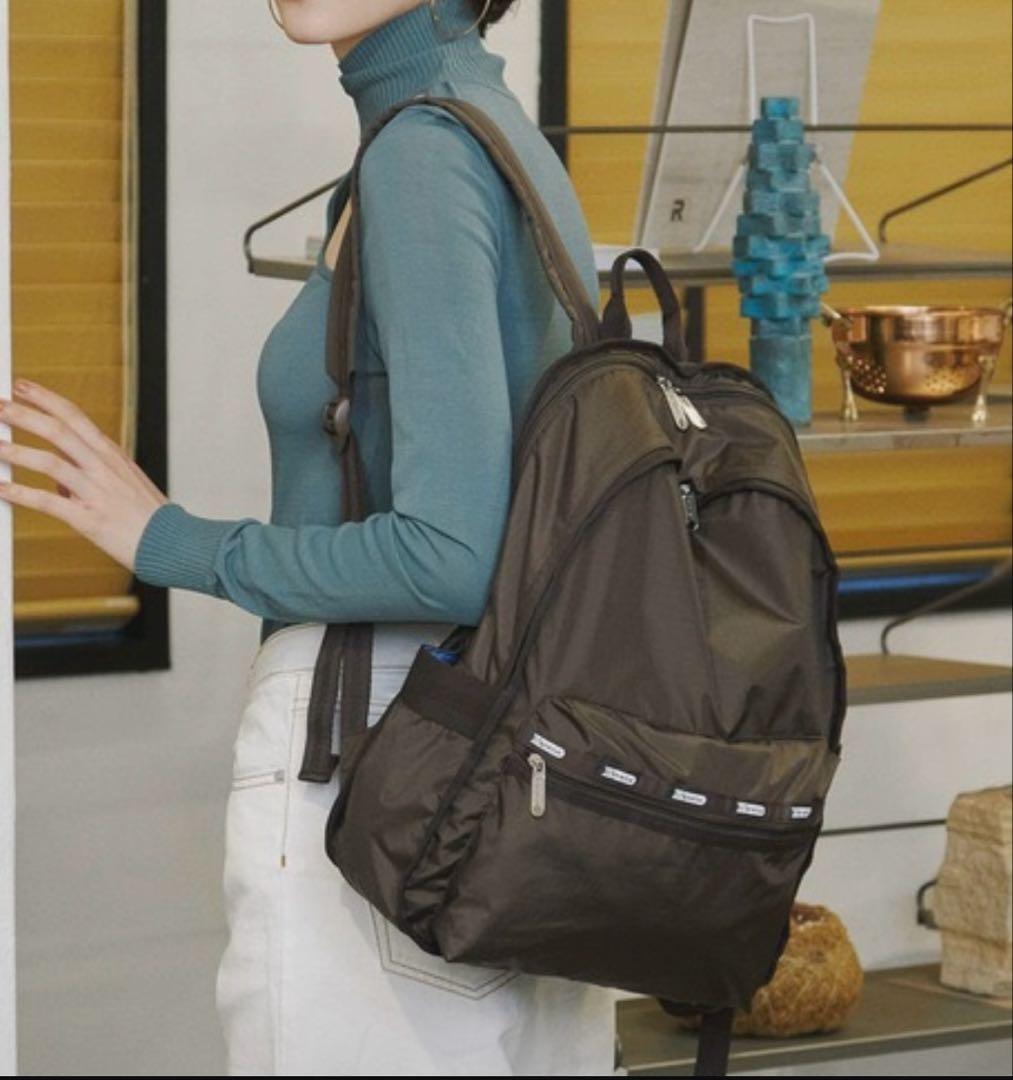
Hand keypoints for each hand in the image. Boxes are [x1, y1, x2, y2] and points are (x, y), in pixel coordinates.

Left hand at [0, 379, 168, 571]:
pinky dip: (21, 494)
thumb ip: (90, 475)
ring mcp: (97, 491)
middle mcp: (104, 467)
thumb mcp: (125, 484)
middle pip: (59, 430)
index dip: (45, 398)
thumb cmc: (149, 516)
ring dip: (16, 452)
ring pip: (51, 462)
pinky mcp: (89, 518)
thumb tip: (57, 482)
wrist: (173, 542)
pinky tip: (1, 489)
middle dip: (23, 415)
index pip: (74, 415)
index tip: (21, 385)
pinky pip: (49, 503)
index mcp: (112, 454)